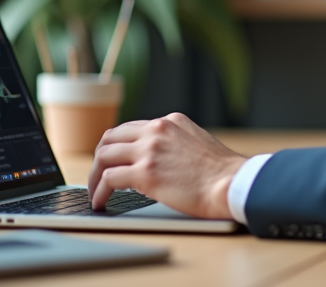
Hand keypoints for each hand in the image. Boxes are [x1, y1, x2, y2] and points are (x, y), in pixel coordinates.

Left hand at [87, 112, 246, 218]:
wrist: (232, 182)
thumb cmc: (221, 172)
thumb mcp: (197, 142)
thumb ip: (176, 144)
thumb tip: (161, 160)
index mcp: (170, 122)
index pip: (131, 128)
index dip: (117, 146)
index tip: (113, 160)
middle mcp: (156, 130)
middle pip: (111, 137)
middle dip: (100, 157)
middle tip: (97, 175)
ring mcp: (149, 150)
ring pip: (104, 155)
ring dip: (94, 175)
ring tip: (95, 192)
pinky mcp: (145, 173)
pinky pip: (108, 179)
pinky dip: (99, 191)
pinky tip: (101, 202)